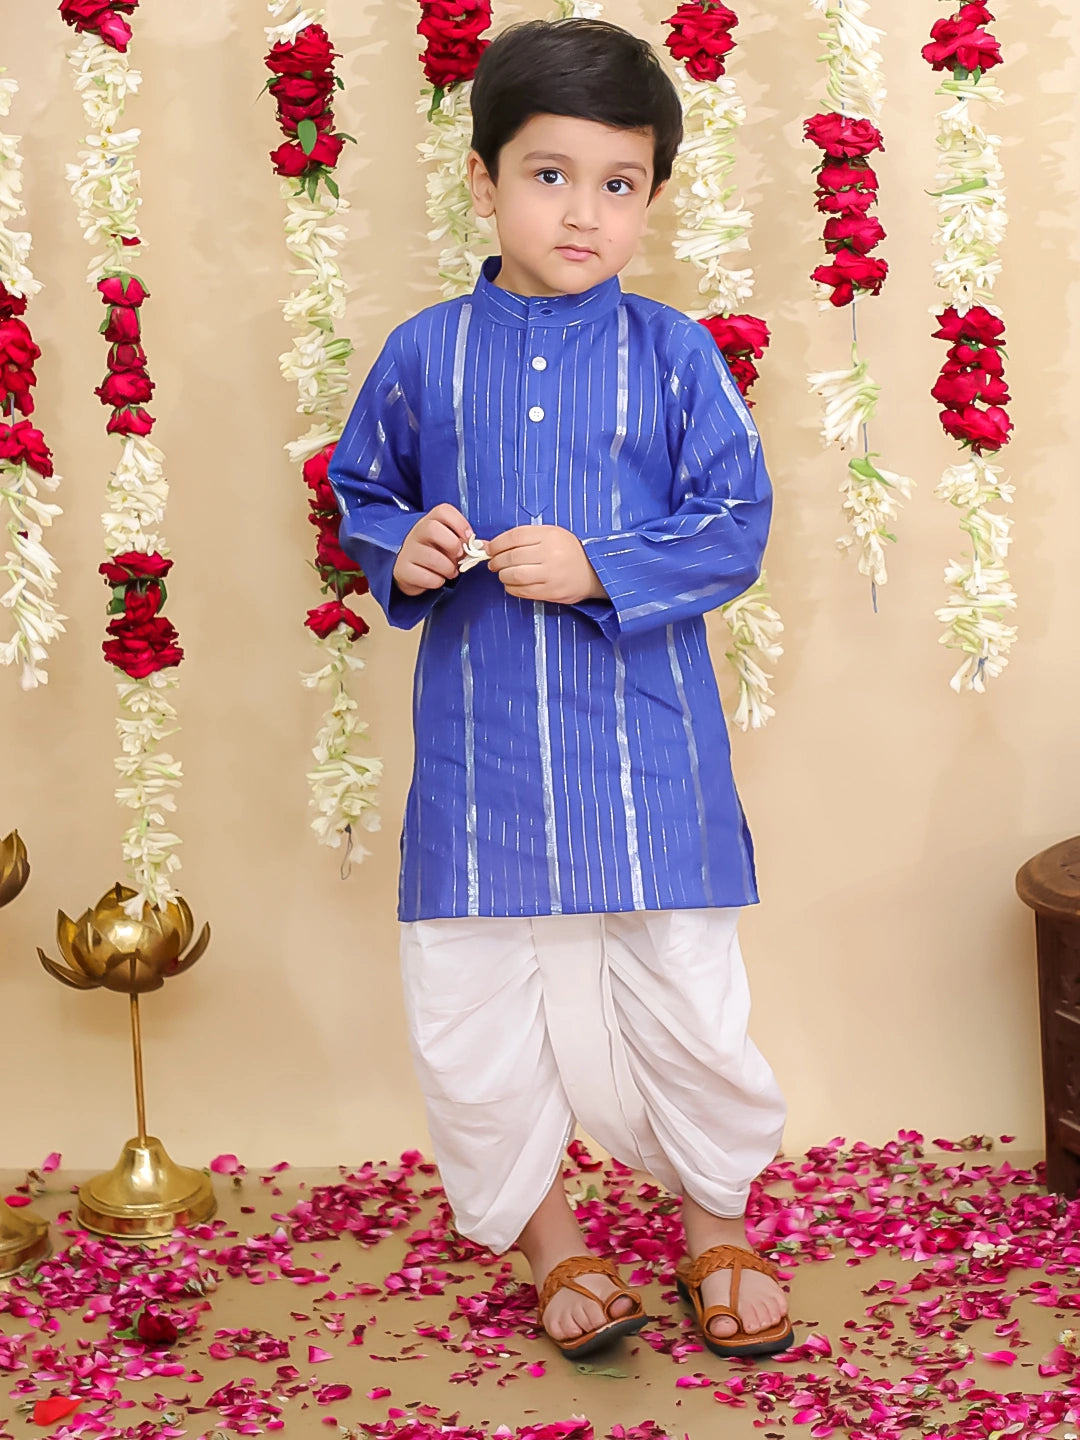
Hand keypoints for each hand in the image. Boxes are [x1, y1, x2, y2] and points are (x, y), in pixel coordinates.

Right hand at [394, 503, 472, 596]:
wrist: (409, 571)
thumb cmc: (434, 554)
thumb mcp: (449, 543)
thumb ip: (466, 543)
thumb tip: (485, 546)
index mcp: (430, 521)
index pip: (443, 511)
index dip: (460, 523)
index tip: (468, 538)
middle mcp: (417, 532)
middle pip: (432, 529)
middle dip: (452, 544)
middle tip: (459, 556)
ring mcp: (408, 551)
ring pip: (431, 557)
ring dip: (448, 568)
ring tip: (451, 572)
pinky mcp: (404, 570)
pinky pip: (426, 577)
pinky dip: (437, 581)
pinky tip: (438, 579)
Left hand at [487, 525, 607, 604]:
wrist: (595, 572)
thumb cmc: (569, 551)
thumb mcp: (552, 535)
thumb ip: (525, 537)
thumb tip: (490, 545)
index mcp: (550, 535)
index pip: (514, 537)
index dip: (497, 544)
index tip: (490, 549)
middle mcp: (550, 554)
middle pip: (512, 557)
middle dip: (496, 561)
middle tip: (494, 563)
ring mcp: (551, 574)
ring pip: (514, 575)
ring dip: (503, 575)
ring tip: (503, 574)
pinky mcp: (551, 592)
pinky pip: (522, 591)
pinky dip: (511, 588)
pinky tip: (513, 584)